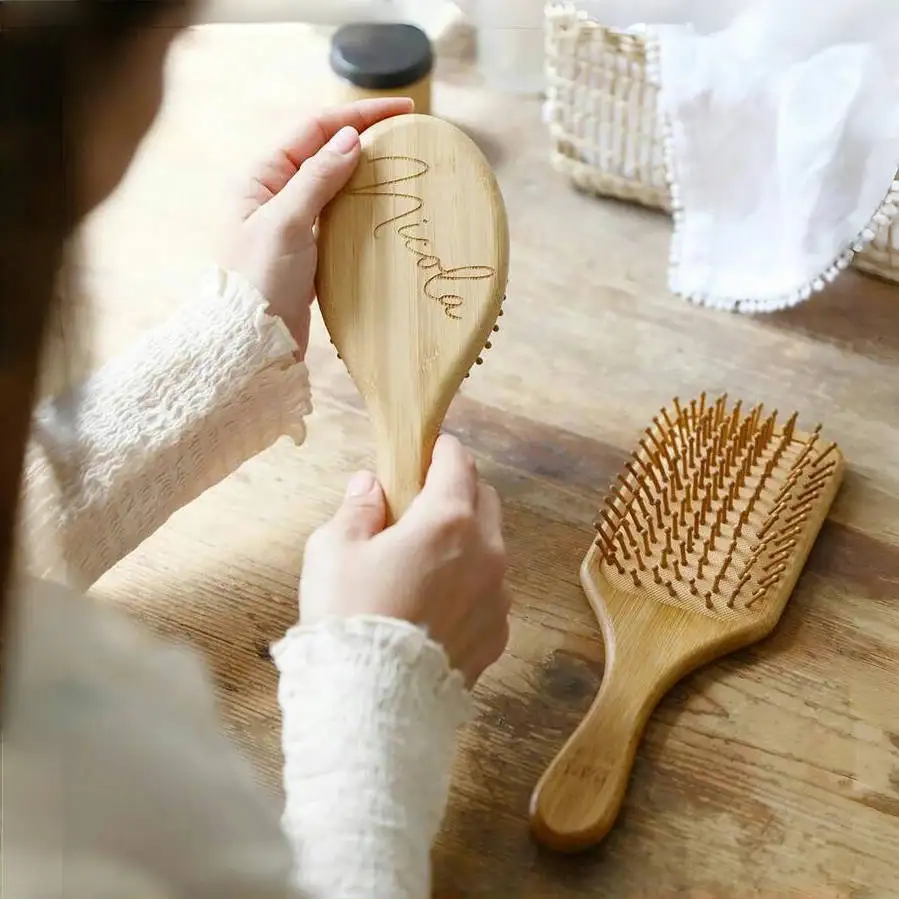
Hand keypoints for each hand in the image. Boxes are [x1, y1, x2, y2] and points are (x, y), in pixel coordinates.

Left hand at [220, 97, 413, 356]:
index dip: (359, 114)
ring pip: (336, 186)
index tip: (403, 110)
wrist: (250, 344)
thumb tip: (350, 138)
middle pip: (327, 153)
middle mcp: (275, 195)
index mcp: (261, 177)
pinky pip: (340, 218)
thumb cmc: (257, 282)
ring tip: (404, 168)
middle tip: (410, 137)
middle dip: (366, 139)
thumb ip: (316, 179)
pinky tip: (385, 209)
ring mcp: (293, 224)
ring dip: (367, 174)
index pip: (315, 129)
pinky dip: (363, 209)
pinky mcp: (308, 252)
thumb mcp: (286, 223)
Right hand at [300, 434, 509, 687]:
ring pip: (492, 546)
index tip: (425, 452)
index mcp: (448, 519)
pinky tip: (437, 602)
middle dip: (458, 490)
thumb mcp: (333, 550)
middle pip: (484, 498)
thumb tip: (371, 486)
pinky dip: (471, 583)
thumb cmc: (349, 616)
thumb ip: (357, 508)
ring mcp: (498, 595)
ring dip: (468, 539)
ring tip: (428, 559)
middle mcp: (487, 551)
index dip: (440, 451)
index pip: (458, 462)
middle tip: (422, 503)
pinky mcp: (498, 633)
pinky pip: (491, 591)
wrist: (372, 702)